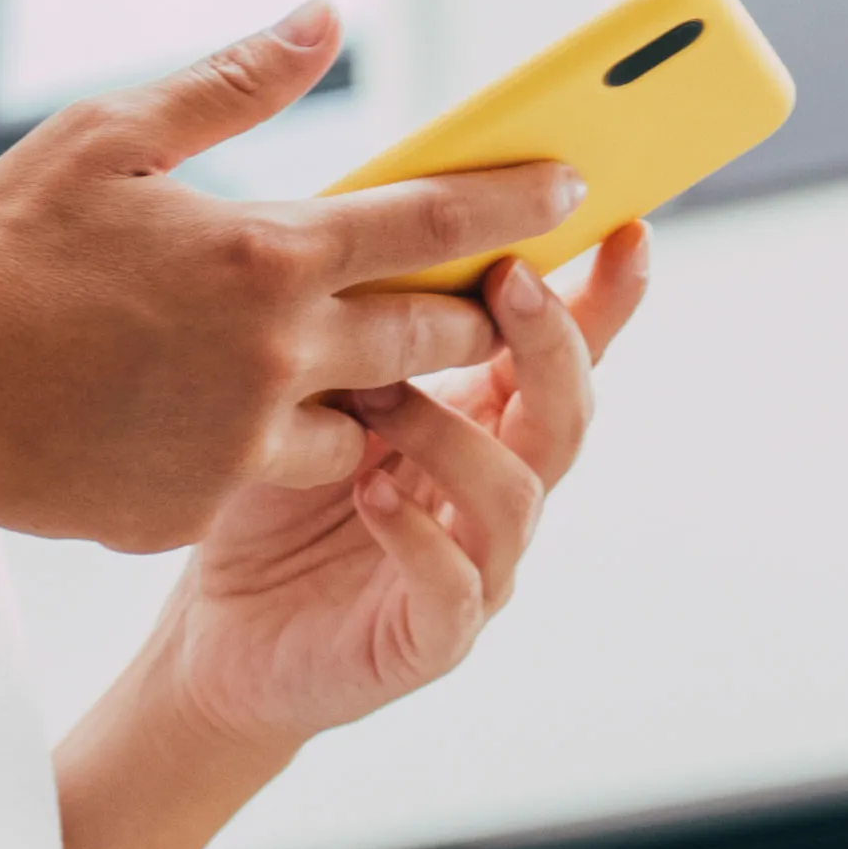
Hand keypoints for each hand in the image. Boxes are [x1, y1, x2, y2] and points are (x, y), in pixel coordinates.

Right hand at [0, 3, 589, 549]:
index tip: (577, 189)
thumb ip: (234, 83)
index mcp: (266, 254)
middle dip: (472, 314)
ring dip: (370, 396)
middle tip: (490, 294)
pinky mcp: (193, 508)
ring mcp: (239, 445)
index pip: (433, 224)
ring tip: (343, 365)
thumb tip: (324, 18)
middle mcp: (276, 357)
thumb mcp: (109, 135)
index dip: (516, 203)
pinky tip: (214, 417)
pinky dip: (263, 446)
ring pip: (362, 427)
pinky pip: (265, 476)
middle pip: (429, 340)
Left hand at [48, 207, 648, 848]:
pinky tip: (373, 496)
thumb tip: (374, 213)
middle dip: (553, 345)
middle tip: (516, 283)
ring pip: (515, 494)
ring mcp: (478, 566)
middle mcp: (497, 490)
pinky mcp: (434, 635)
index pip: (561, 353)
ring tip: (380, 401)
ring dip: (454, 435)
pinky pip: (455, 584)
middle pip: (565, 414)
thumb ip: (362, 329)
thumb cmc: (270, 499)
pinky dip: (418, 535)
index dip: (604, 296)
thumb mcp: (310, 396)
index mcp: (482, 422)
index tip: (628, 227)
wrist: (219, 634)